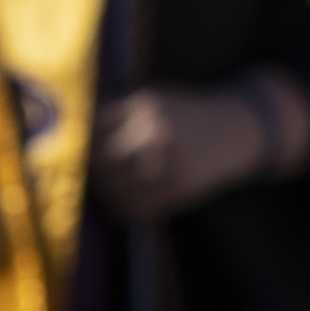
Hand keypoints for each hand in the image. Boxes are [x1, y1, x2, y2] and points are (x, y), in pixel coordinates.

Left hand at [92, 75, 309, 224]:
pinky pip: (137, 207)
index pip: (93, 129)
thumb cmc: (189, 115)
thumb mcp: (157, 101)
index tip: (76, 152)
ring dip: (107, 193)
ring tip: (110, 191)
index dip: (82, 143)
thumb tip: (70, 134)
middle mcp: (154, 132)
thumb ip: (119, 113)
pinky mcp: (179, 187)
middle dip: (94, 171)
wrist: (239, 131)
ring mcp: (167, 162)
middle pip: (101, 160)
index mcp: (145, 106)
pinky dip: (126, 209)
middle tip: (92, 176)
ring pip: (114, 188)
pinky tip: (127, 203)